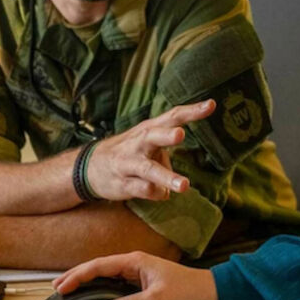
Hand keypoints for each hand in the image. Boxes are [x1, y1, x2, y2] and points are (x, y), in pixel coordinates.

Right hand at [54, 251, 218, 299]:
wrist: (209, 291)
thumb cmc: (188, 291)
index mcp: (136, 261)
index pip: (99, 265)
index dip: (78, 275)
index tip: (62, 286)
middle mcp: (134, 264)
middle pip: (98, 268)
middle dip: (76, 276)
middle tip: (56, 287)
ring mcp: (137, 272)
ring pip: (104, 275)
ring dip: (86, 281)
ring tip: (67, 289)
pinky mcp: (140, 282)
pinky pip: (113, 283)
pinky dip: (98, 287)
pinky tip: (90, 293)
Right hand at [86, 99, 215, 200]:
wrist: (88, 167)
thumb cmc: (128, 153)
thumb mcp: (147, 145)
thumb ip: (167, 154)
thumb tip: (179, 169)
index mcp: (149, 130)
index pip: (172, 116)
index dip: (191, 111)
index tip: (211, 104)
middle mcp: (138, 143)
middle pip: (152, 136)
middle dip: (166, 135)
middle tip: (181, 134)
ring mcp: (128, 164)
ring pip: (147, 169)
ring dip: (166, 176)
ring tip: (184, 185)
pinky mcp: (122, 183)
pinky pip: (140, 189)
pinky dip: (154, 193)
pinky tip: (162, 195)